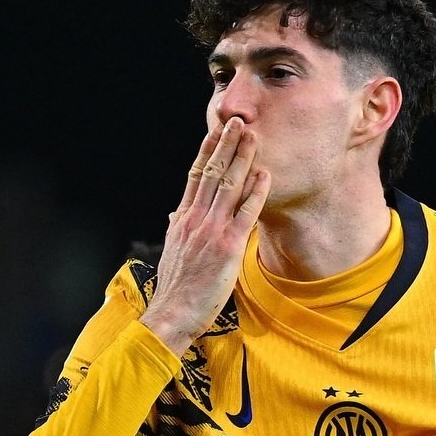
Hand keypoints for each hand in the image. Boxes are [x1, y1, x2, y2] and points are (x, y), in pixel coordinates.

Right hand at [140, 117, 269, 353]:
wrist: (172, 314)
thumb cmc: (175, 288)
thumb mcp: (171, 252)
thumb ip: (177, 228)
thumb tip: (175, 213)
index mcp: (182, 219)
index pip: (194, 177)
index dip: (206, 152)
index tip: (215, 132)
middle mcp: (195, 219)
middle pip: (211, 173)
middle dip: (226, 145)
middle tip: (238, 122)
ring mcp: (212, 231)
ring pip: (228, 186)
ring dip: (242, 159)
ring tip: (252, 137)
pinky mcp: (228, 247)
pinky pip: (245, 214)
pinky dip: (255, 192)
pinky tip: (264, 175)